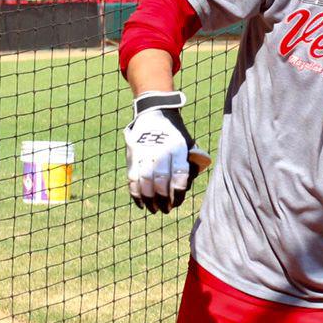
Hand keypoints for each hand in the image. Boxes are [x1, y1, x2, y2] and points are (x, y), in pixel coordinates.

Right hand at [123, 91, 207, 212]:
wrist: (154, 113)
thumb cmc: (175, 135)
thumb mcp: (188, 143)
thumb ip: (191, 163)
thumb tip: (187, 186)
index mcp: (178, 148)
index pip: (179, 175)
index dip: (177, 193)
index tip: (176, 202)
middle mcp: (161, 150)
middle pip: (160, 181)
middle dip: (163, 199)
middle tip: (166, 210)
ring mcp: (144, 152)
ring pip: (144, 182)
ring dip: (149, 200)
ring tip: (154, 209)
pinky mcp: (132, 154)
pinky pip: (132, 178)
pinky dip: (135, 193)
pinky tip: (141, 204)